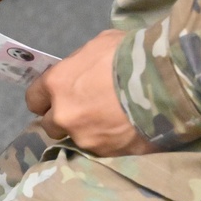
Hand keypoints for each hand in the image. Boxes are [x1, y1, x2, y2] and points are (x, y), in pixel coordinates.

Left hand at [25, 30, 160, 156]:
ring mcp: (85, 139)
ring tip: (110, 123)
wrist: (166, 81)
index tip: (55, 98)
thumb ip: (81, 63)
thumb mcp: (99, 45)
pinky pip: (103, 151)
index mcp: (57, 85)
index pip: (34, 100)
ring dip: (88, 133)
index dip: (44, 99)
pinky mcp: (108, 155)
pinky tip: (127, 132)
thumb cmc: (131, 53)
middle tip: (85, 111)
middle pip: (50, 125)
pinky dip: (111, 143)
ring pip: (77, 140)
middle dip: (64, 119)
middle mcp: (64, 115)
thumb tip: (81, 70)